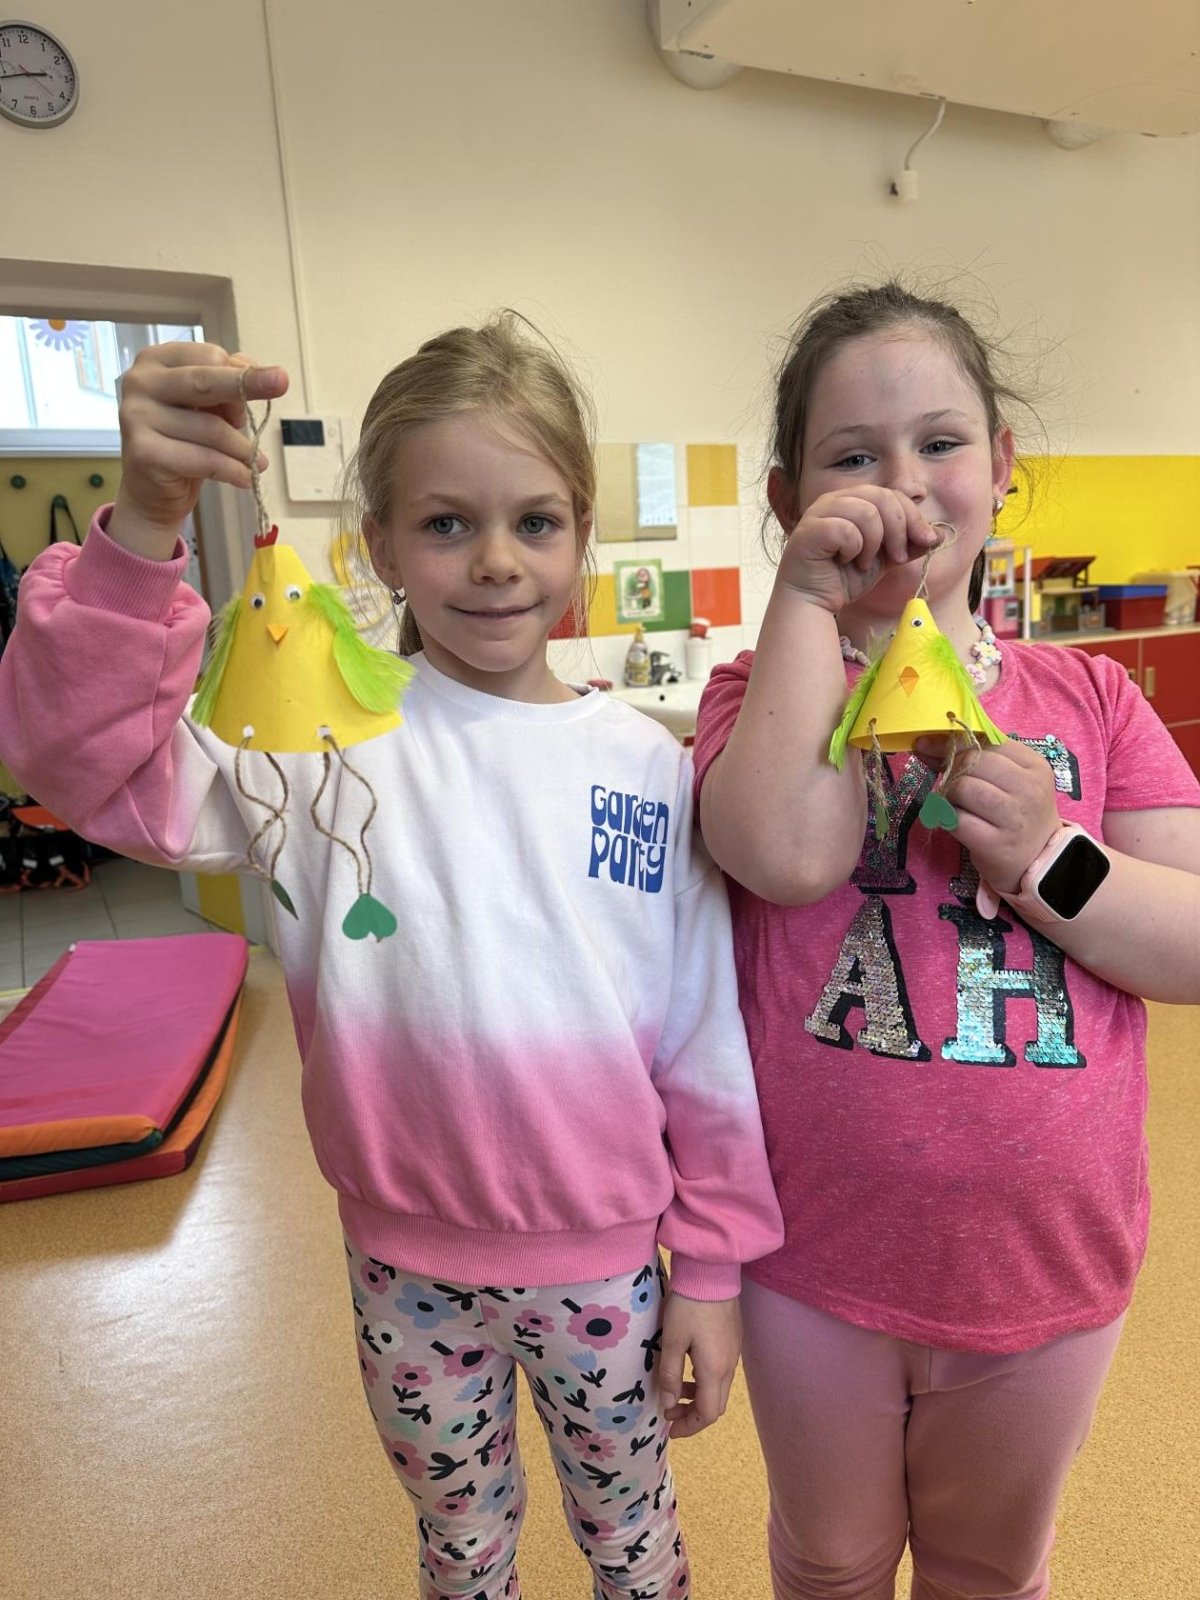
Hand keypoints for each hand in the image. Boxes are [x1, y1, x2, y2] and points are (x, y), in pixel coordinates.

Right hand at [113, 343, 288, 553]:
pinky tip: (246, 478)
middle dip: (246, 385)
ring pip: (211, 428)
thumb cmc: (184, 439)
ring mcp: (136, 415)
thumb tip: (257, 373)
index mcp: (155, 360)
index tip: (246, 402)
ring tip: (256, 462)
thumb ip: (227, 383)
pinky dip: (232, 470)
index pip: (208, 356)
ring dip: (243, 449)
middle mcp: (140, 381)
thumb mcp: (207, 406)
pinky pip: (203, 459)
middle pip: (205, 380)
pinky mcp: (142, 451)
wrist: (153, 488)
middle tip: (281, 383)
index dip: (237, 377)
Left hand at [658, 1292, 740, 1439]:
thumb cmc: (688, 1306)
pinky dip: (705, 1380)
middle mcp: (729, 1366)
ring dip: (698, 1396)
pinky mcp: (733, 1340)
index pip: (707, 1414)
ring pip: (719, 1388)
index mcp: (714, 1371)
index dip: (689, 1427)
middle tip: (669, 1411)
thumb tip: (669, 1405)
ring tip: (675, 1389)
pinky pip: (721, 1372)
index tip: (669, 1428)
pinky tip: (688, 1366)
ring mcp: (734, 1353)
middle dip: (693, 1415)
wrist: (712, 1272)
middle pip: (716, 1405)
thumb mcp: (672, 1341)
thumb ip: (670, 1375)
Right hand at [775, 486, 939, 613]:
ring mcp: (818, 513)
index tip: (925, 542)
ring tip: (865, 561)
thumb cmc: (844, 577)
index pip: (893, 494)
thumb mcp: (886, 558)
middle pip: (883, 498)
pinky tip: (847, 561)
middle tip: (896, 557)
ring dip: (874, 543)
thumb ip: (908, 544)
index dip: (914, 517)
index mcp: (852, 499)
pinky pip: (846, 530)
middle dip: (899, 530)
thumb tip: (937, 535)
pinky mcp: (809, 531)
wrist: (814, 602)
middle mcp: (834, 499)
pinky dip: (854, 549)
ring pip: (866, 512)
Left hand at [917, 736, 1061, 893]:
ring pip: (963, 788)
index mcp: (1033, 766)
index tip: (928, 745)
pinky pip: (957, 820)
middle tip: (950, 784)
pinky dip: (948, 819)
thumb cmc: (1017, 813)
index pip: (987, 740)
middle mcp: (1028, 789)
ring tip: (956, 805)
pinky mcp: (996, 845)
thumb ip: (975, 758)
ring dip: (948, 795)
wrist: (1039, 860)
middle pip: (973, 761)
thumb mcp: (1009, 780)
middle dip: (951, 769)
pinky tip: (957, 823)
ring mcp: (1014, 818)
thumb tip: (926, 744)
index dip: (952, 741)